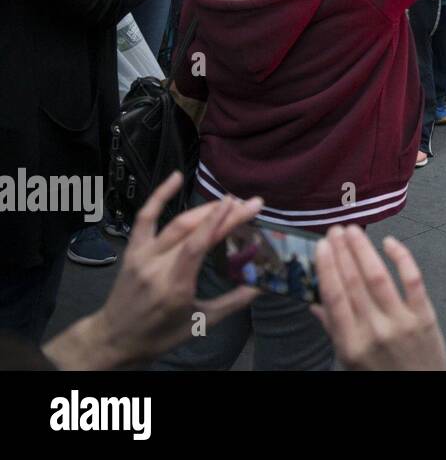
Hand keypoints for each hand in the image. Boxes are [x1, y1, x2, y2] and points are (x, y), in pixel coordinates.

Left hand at [42, 172, 261, 369]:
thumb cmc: (159, 334)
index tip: (245, 205)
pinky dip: (159, 195)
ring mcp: (141, 256)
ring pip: (175, 223)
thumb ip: (232, 303)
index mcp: (174, 286)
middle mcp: (156, 267)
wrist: (114, 339)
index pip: (199, 245)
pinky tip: (176, 177)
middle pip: (191, 230)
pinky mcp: (132, 250)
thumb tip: (262, 286)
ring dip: (204, 208)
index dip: (221, 221)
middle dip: (223, 212)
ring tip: (228, 201)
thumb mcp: (200, 324)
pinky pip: (144, 218)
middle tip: (249, 203)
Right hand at [312, 226, 445, 370]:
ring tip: (354, 231)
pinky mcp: (425, 316)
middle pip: (354, 283)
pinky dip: (401, 257)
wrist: (420, 390)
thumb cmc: (381, 374)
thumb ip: (333, 328)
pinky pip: (412, 280)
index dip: (327, 268)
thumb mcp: (349, 359)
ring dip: (364, 249)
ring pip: (378, 277)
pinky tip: (389, 242)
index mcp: (351, 343)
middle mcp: (374, 331)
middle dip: (343, 252)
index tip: (320, 245)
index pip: (334, 298)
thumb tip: (313, 302)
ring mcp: (401, 322)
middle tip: (335, 230)